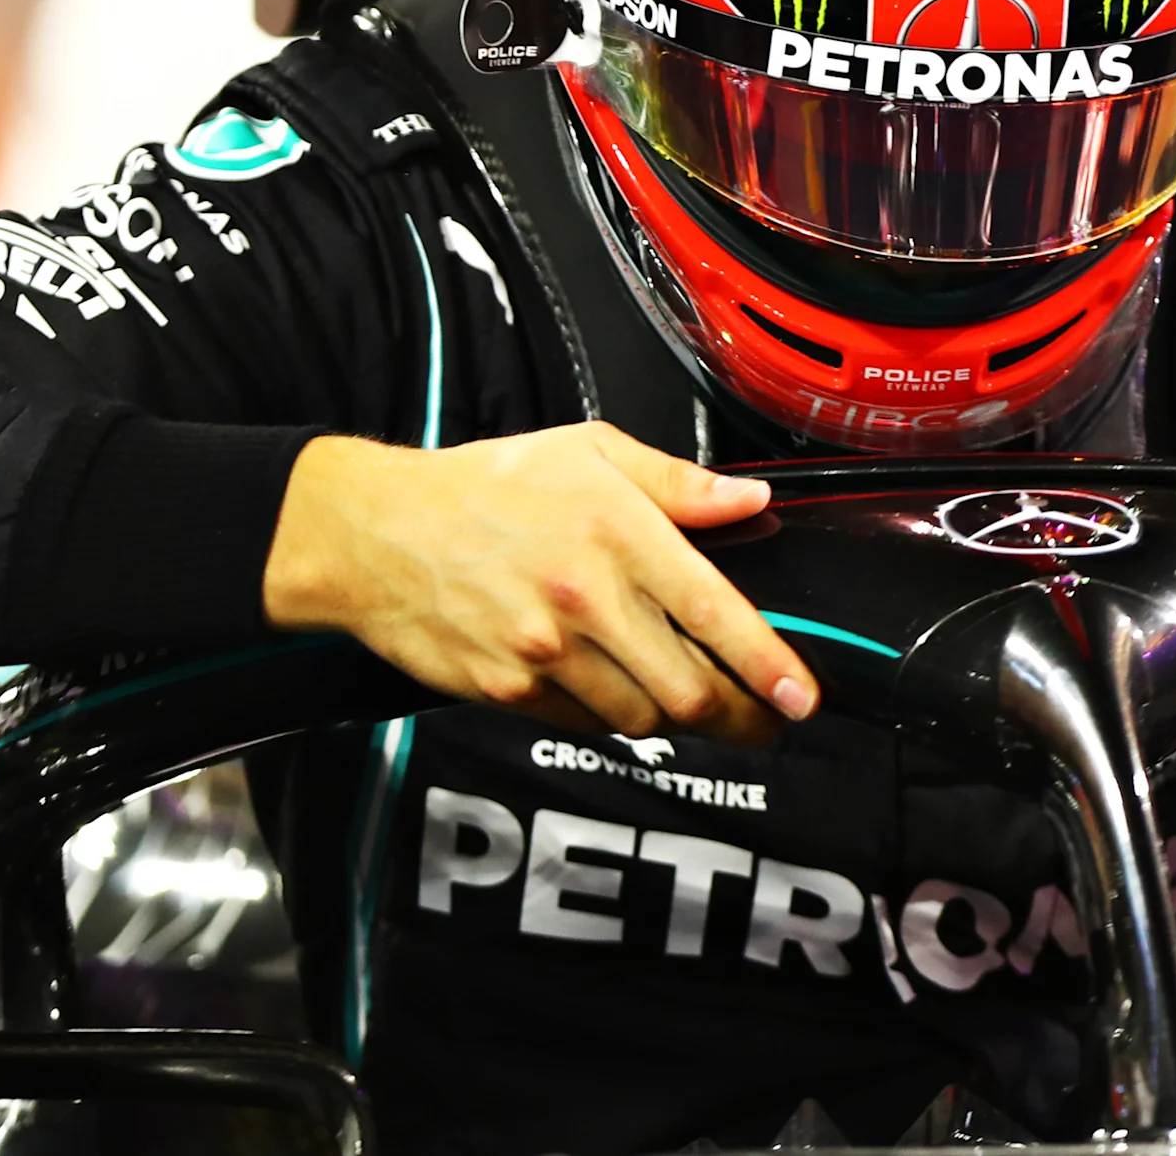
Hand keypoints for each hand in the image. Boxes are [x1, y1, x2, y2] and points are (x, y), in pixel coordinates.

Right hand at [266, 422, 818, 745]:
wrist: (374, 534)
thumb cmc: (483, 487)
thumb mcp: (586, 451)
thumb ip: (676, 482)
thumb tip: (749, 500)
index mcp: (618, 533)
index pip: (715, 614)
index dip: (768, 667)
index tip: (802, 698)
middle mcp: (586, 599)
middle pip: (689, 689)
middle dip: (739, 716)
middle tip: (763, 720)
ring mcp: (544, 653)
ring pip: (641, 717)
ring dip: (674, 717)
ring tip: (688, 698)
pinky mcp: (508, 691)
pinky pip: (585, 724)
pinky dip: (613, 718)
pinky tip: (616, 691)